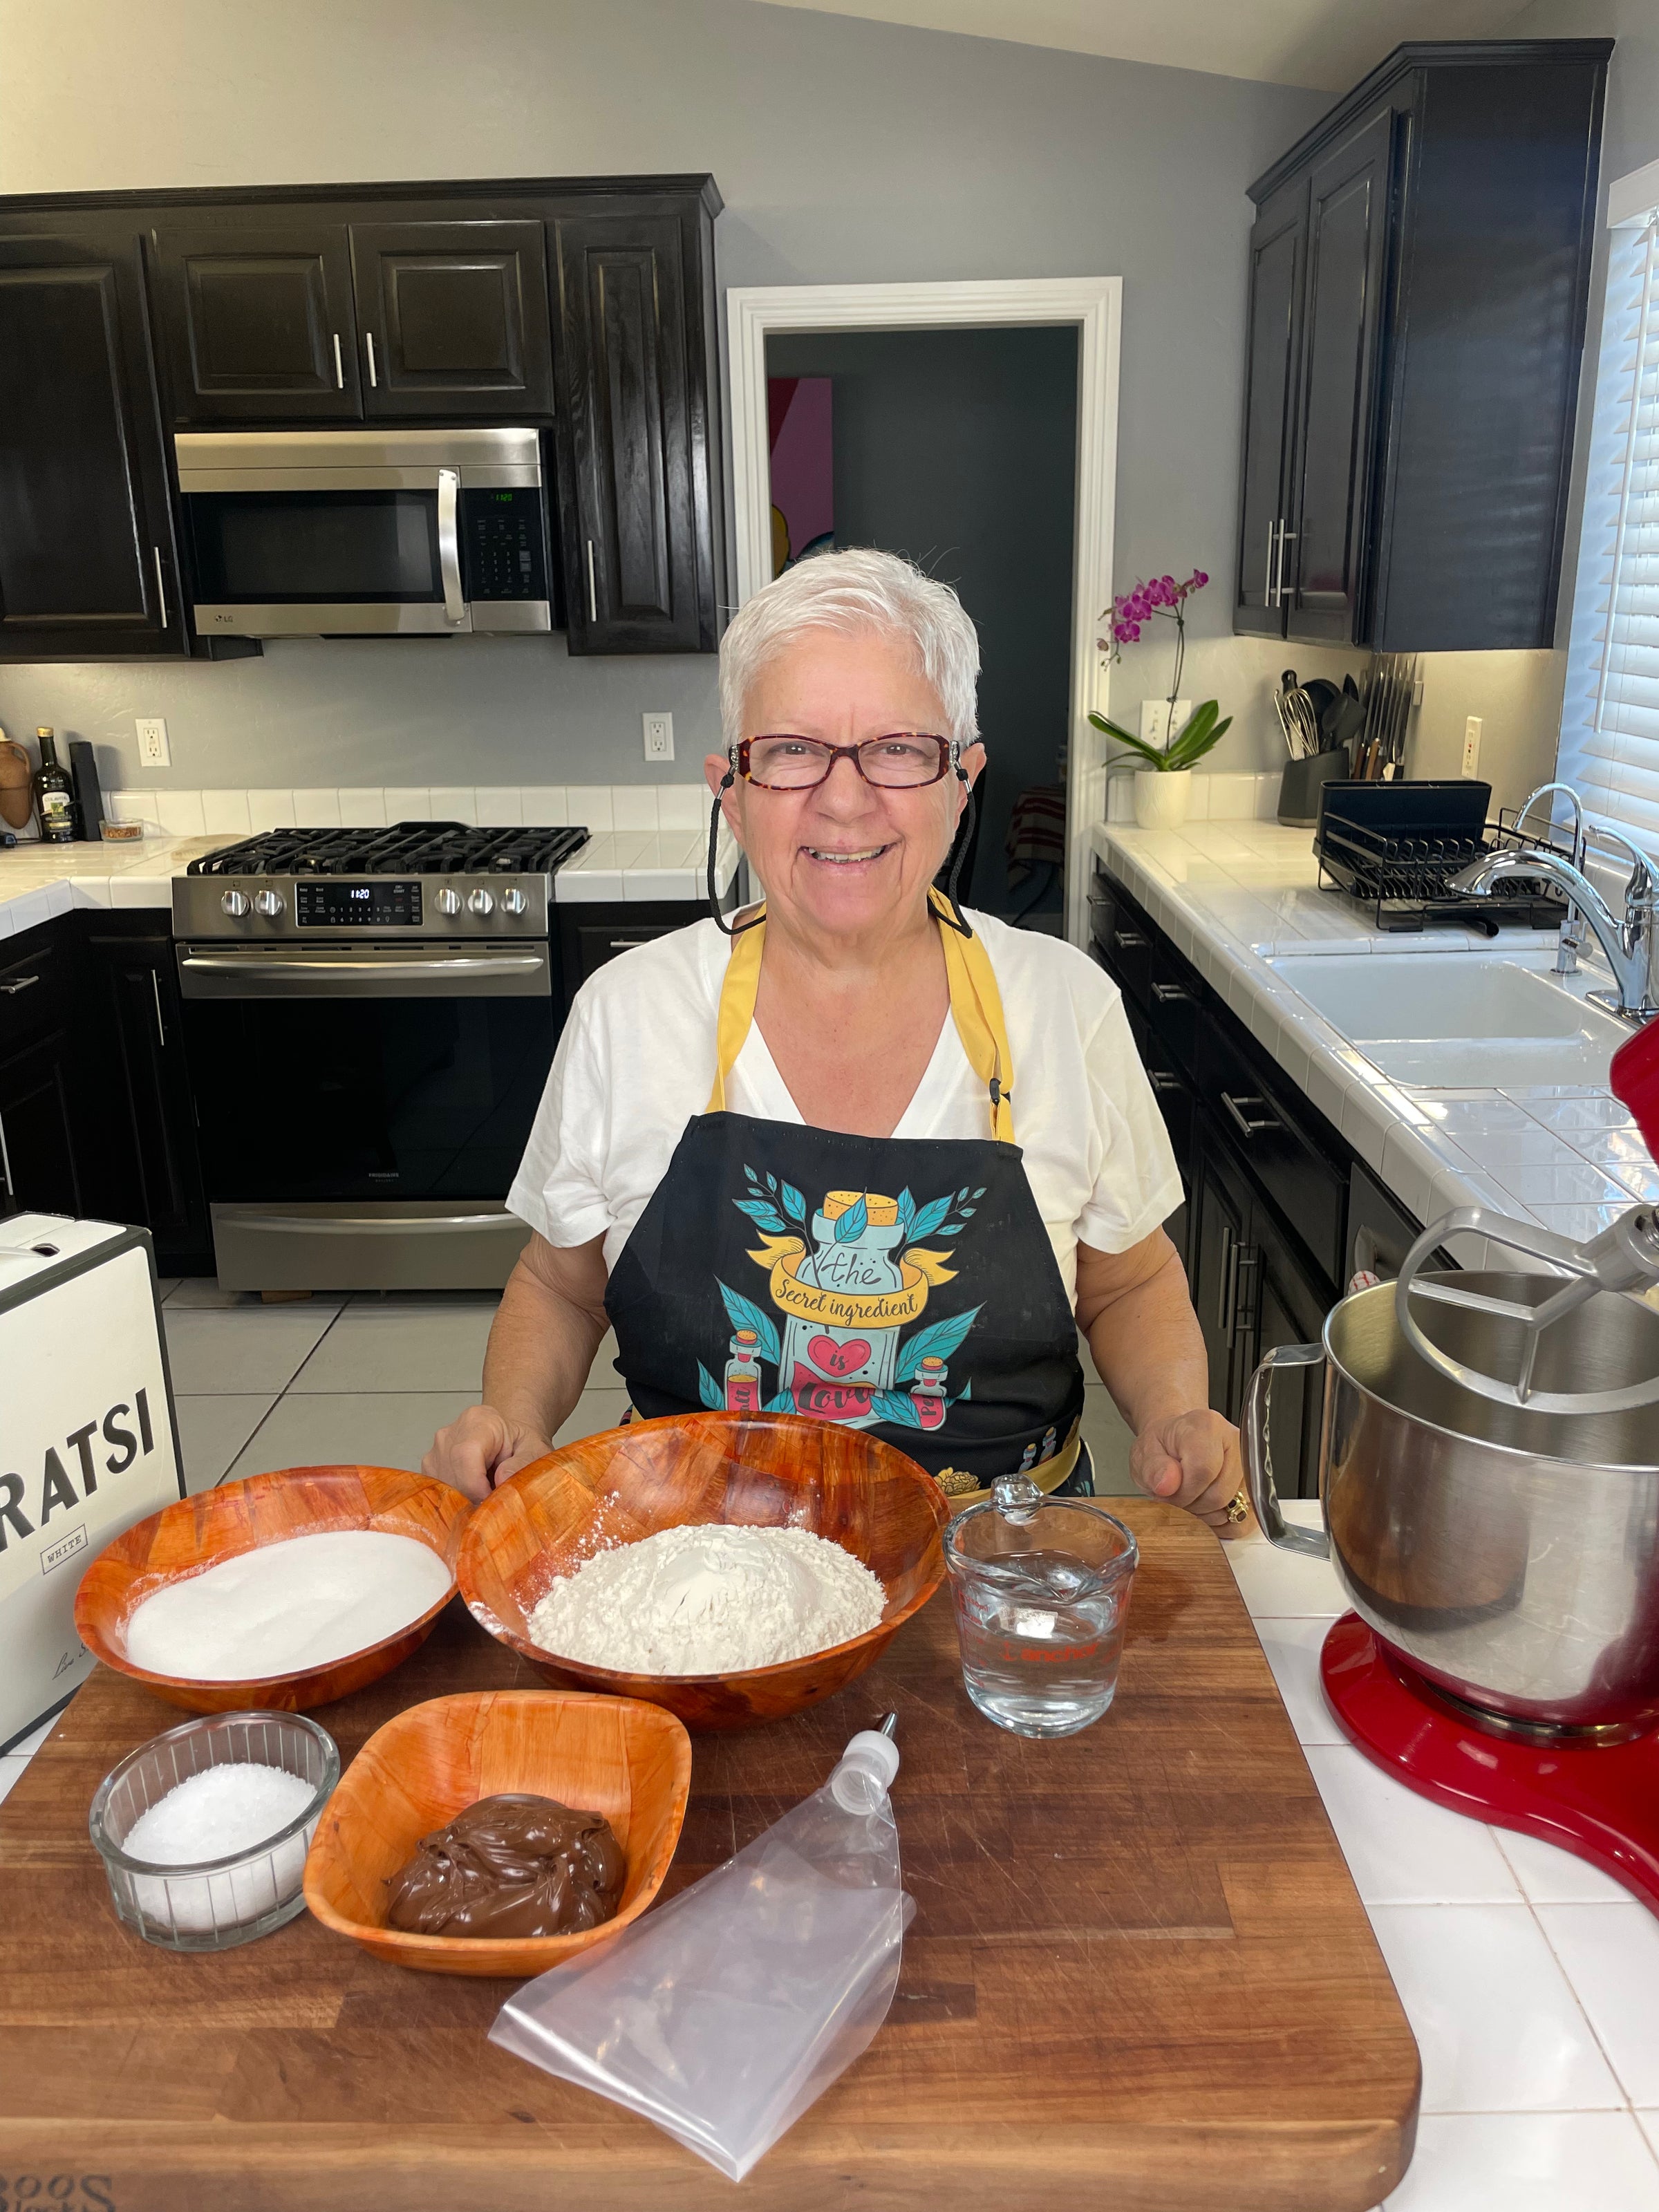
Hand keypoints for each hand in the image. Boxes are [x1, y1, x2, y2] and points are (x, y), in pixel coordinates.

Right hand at [423, 1404, 550, 1501]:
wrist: (508, 1439)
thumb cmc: (520, 1444)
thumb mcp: (534, 1451)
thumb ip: (523, 1463)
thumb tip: (502, 1479)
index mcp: (479, 1420)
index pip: (466, 1456)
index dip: (478, 1488)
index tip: (495, 1501)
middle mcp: (451, 1433)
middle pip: (452, 1477)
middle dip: (475, 1499)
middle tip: (496, 1503)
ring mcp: (436, 1450)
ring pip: (443, 1488)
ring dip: (466, 1500)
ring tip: (487, 1492)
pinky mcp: (430, 1467)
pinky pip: (439, 1492)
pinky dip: (458, 1499)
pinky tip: (474, 1492)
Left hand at [1129, 1408, 1252, 1535]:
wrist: (1176, 1445)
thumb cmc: (1164, 1448)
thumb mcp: (1145, 1454)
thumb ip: (1153, 1468)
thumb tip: (1168, 1483)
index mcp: (1207, 1426)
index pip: (1203, 1470)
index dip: (1183, 1490)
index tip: (1169, 1490)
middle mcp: (1236, 1443)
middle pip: (1220, 1494)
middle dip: (1193, 1504)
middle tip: (1178, 1493)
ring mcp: (1251, 1467)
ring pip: (1234, 1510)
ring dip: (1207, 1514)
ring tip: (1193, 1495)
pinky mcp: (1256, 1489)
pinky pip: (1245, 1522)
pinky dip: (1223, 1524)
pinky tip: (1207, 1509)